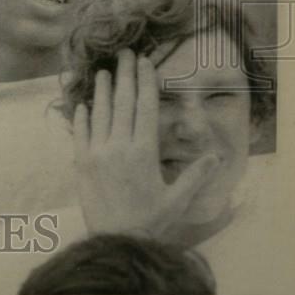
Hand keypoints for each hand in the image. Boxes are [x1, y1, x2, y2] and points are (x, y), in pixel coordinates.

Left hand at [73, 49, 218, 241]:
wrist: (116, 241)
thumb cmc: (150, 222)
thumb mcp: (178, 199)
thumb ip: (195, 175)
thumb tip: (215, 155)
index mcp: (144, 152)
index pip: (145, 108)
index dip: (145, 82)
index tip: (145, 61)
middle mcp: (118, 146)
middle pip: (122, 103)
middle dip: (124, 76)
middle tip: (124, 53)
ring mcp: (96, 153)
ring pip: (100, 114)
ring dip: (101, 91)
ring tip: (103, 72)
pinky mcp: (80, 163)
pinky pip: (80, 134)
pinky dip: (82, 117)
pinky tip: (83, 105)